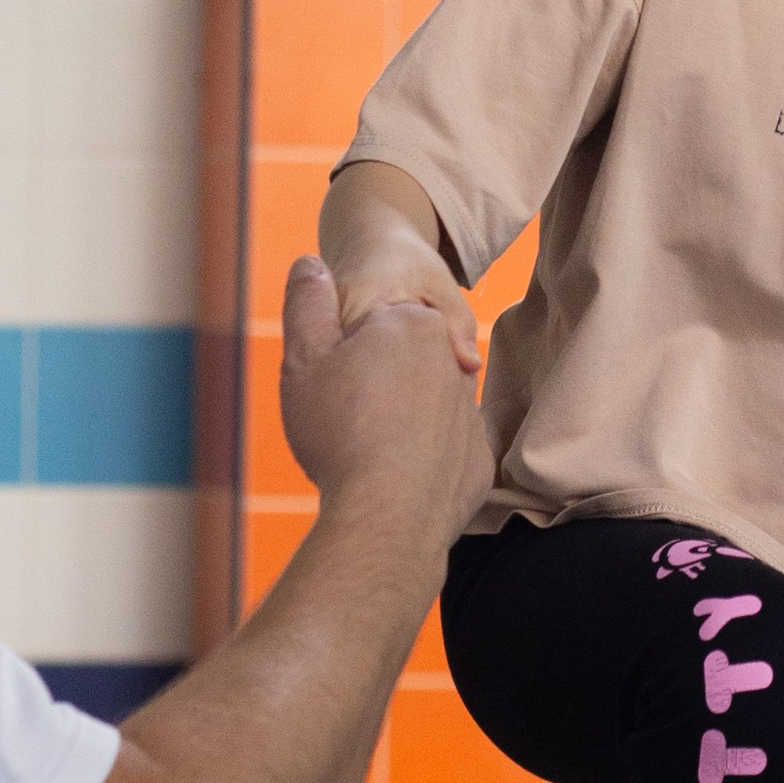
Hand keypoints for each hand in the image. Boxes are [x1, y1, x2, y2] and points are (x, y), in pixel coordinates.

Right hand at [278, 256, 493, 534]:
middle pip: (404, 363)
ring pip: (427, 406)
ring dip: (400, 421)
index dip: (343, 352)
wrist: (386, 519)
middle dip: (374, 384)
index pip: (374, 322)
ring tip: (366, 452)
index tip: (330, 384)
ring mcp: (471, 412)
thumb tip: (311, 262)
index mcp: (413, 324)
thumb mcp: (304, 360)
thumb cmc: (340, 435)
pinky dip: (422, 459)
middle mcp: (453, 361)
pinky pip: (445, 450)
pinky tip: (393, 477)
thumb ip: (307, 304)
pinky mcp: (479, 459)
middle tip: (344, 420)